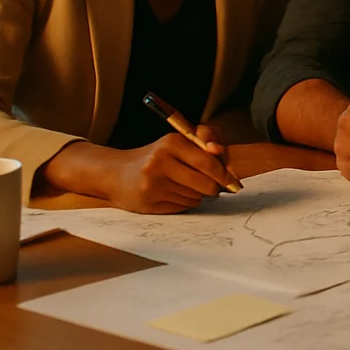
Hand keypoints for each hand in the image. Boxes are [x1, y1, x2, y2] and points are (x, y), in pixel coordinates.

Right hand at [107, 126, 234, 213]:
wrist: (117, 174)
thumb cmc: (156, 156)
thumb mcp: (178, 142)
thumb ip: (206, 142)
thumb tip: (222, 156)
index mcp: (171, 143)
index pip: (209, 162)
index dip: (224, 174)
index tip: (232, 181)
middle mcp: (160, 162)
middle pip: (206, 184)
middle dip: (213, 188)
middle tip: (211, 186)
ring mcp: (152, 184)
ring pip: (196, 198)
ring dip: (197, 195)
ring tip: (183, 185)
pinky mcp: (148, 203)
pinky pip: (182, 207)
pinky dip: (184, 202)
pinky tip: (172, 194)